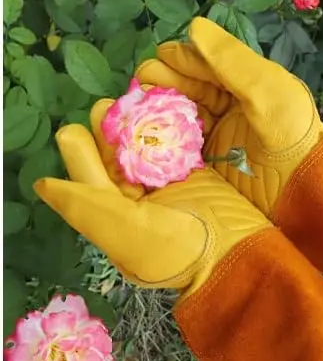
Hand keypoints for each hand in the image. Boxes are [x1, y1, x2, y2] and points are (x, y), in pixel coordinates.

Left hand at [34, 101, 268, 293]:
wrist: (244, 256)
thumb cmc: (183, 251)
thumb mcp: (127, 235)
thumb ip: (85, 207)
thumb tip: (41, 184)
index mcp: (115, 219)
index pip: (88, 177)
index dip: (84, 152)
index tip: (86, 133)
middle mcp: (137, 201)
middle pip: (113, 154)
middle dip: (110, 131)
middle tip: (115, 112)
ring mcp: (168, 185)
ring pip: (141, 143)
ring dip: (137, 122)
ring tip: (138, 104)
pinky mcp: (198, 172)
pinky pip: (174, 141)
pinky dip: (167, 124)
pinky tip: (164, 107)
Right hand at [136, 17, 322, 217]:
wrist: (306, 191)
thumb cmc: (293, 138)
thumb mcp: (267, 91)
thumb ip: (231, 60)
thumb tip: (194, 27)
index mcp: (251, 84)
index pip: (208, 64)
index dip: (183, 60)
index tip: (159, 61)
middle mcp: (235, 107)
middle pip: (190, 87)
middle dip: (165, 83)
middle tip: (141, 84)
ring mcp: (223, 136)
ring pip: (183, 114)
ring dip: (161, 108)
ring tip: (139, 105)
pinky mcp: (215, 165)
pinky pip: (184, 144)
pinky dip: (166, 137)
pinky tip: (151, 133)